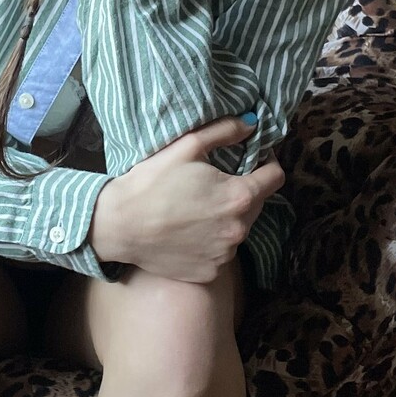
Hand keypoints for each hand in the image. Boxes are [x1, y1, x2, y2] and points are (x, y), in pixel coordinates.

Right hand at [88, 114, 284, 283]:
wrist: (119, 225)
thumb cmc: (151, 182)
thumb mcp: (188, 146)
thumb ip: (225, 131)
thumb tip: (251, 124)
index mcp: (240, 196)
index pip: (276, 177)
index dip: (266, 163)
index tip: (252, 159)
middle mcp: (239, 229)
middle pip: (257, 204)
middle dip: (243, 190)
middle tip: (213, 184)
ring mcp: (225, 255)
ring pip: (238, 230)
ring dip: (227, 218)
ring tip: (196, 210)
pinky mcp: (210, 272)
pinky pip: (220, 253)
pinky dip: (211, 242)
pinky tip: (188, 232)